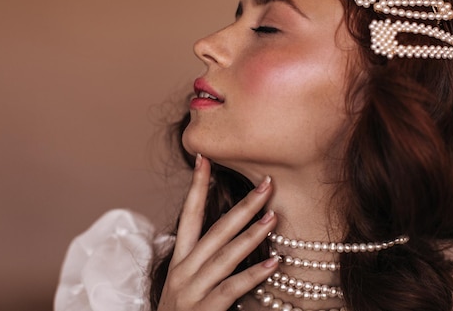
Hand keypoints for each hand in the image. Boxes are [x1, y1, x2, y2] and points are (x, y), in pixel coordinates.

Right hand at [157, 154, 277, 310]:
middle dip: (242, 205)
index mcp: (179, 259)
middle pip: (214, 230)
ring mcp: (191, 290)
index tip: (205, 158)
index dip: (197, 185)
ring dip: (250, 234)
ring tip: (273, 216)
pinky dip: (253, 275)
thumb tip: (230, 233)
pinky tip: (273, 263)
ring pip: (224, 255)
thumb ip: (204, 258)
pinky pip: (231, 289)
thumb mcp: (185, 281)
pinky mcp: (203, 310)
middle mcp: (183, 270)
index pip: (188, 215)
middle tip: (266, 184)